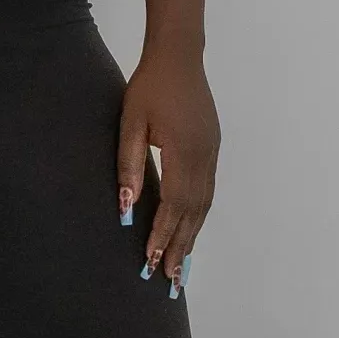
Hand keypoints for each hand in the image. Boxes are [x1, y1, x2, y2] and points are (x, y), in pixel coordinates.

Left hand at [116, 49, 218, 294]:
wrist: (179, 56)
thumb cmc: (148, 87)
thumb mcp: (130, 123)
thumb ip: (128, 165)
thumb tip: (125, 208)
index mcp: (182, 152)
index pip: (173, 205)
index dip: (162, 236)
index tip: (151, 263)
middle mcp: (203, 158)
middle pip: (193, 213)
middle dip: (180, 248)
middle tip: (170, 281)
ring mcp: (212, 154)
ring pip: (204, 205)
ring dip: (192, 237)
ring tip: (182, 266)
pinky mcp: (213, 149)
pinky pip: (208, 192)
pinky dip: (199, 217)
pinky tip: (191, 230)